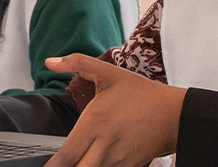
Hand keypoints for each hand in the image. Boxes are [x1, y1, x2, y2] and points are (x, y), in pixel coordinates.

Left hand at [44, 54, 185, 166]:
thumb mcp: (108, 73)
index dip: (53, 165)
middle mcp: (104, 145)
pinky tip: (92, 158)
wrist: (174, 115)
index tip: (43, 165)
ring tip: (75, 157)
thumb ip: (77, 63)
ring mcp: (117, 160)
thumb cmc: (140, 93)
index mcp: (96, 123)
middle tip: (56, 164)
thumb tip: (49, 62)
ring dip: (81, 166)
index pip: (67, 155)